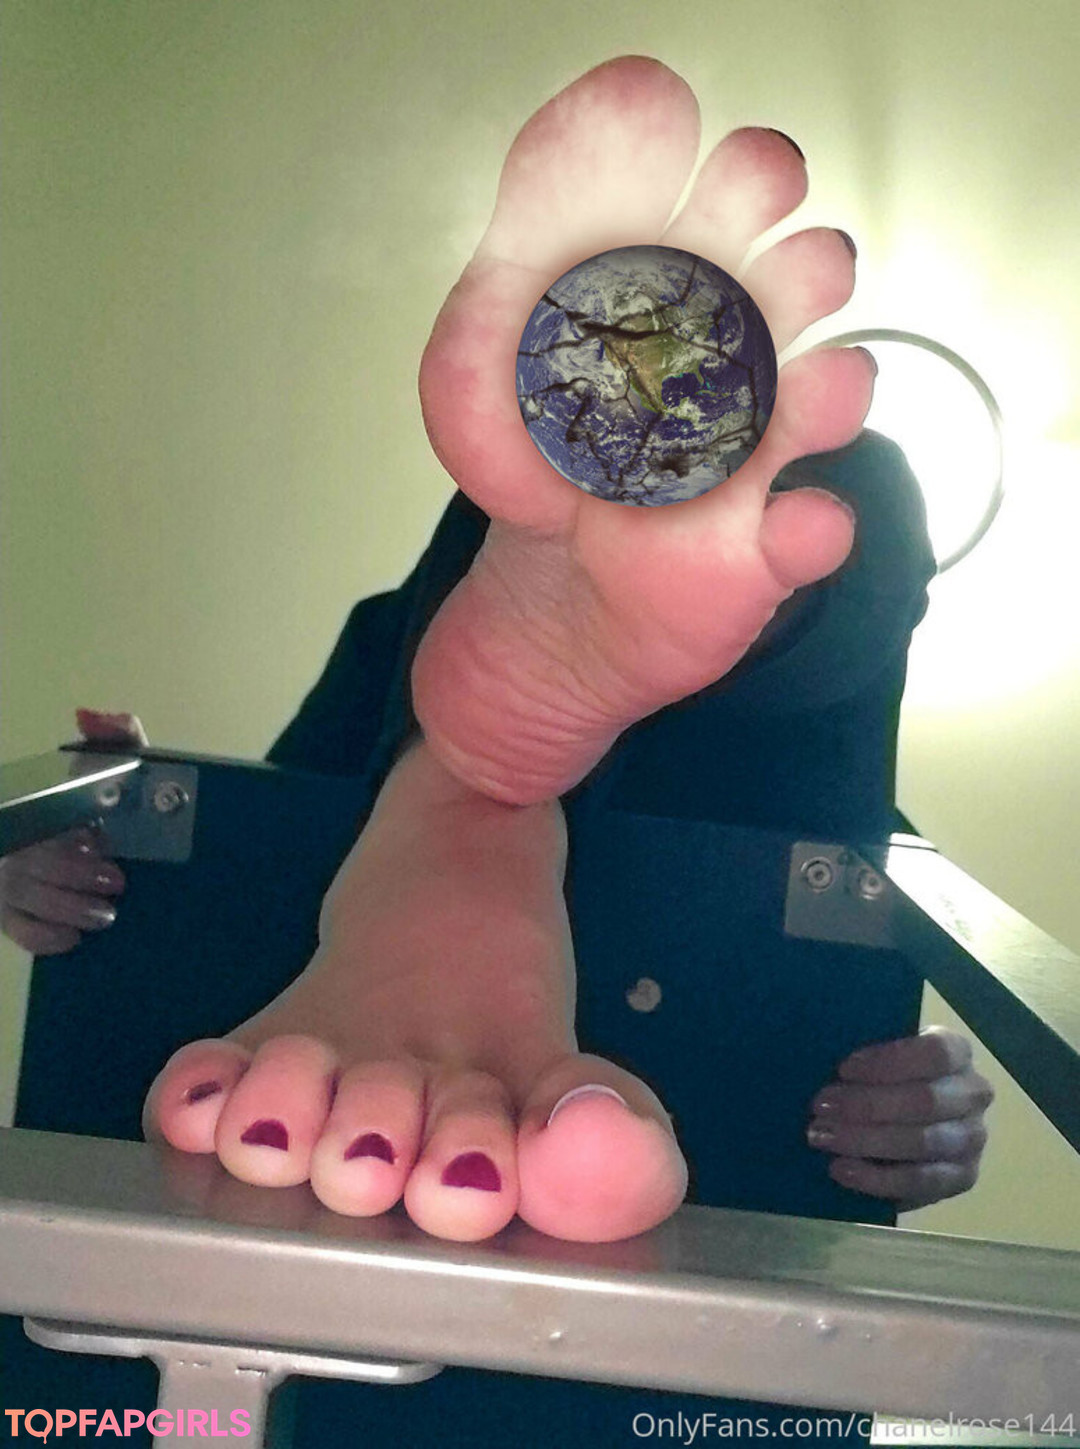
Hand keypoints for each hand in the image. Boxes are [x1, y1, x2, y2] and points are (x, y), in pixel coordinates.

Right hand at [0, 709, 146, 955]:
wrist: (133, 835)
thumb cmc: (116, 798)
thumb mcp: (119, 765)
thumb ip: (114, 737)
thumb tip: (87, 716)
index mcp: (39, 804)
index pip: (36, 815)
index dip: (63, 835)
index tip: (97, 840)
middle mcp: (16, 840)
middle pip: (28, 861)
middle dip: (72, 875)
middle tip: (117, 881)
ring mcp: (8, 878)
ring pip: (22, 897)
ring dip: (66, 908)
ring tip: (105, 913)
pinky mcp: (10, 912)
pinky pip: (17, 931)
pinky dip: (44, 937)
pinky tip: (74, 938)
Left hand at [806, 1026, 992, 1208]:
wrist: (904, 1119)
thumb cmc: (885, 1077)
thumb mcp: (879, 1057)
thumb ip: (865, 1059)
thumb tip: (829, 1065)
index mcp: (957, 1052)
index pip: (935, 1052)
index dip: (888, 1061)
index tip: (843, 1069)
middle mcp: (974, 1094)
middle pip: (926, 1100)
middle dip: (867, 1105)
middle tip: (820, 1107)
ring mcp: (973, 1138)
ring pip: (924, 1142)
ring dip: (867, 1141)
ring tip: (823, 1138)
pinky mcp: (963, 1177)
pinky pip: (922, 1182)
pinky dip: (878, 1179)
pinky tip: (842, 1170)